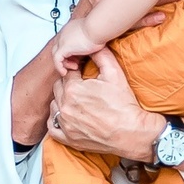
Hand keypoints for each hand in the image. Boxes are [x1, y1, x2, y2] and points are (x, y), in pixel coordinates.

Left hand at [48, 49, 164, 160]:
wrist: (131, 132)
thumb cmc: (124, 106)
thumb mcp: (114, 73)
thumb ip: (101, 55)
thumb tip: (93, 45)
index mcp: (73, 89)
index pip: (67, 73)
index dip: (76, 73)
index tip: (83, 76)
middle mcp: (65, 106)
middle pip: (58, 88)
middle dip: (68, 86)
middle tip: (82, 89)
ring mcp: (65, 124)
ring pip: (54, 106)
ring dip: (62, 102)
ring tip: (77, 102)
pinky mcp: (67, 138)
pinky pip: (52, 127)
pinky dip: (57, 121)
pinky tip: (67, 117)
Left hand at [52, 14, 104, 73]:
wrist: (98, 27)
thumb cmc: (100, 30)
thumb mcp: (94, 35)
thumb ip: (89, 41)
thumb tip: (94, 47)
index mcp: (72, 28)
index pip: (64, 41)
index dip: (69, 51)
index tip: (78, 57)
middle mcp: (65, 33)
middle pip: (58, 47)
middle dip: (65, 57)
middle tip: (75, 63)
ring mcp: (62, 39)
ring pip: (56, 53)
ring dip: (64, 63)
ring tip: (74, 67)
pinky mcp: (63, 47)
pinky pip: (56, 59)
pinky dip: (59, 67)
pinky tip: (64, 72)